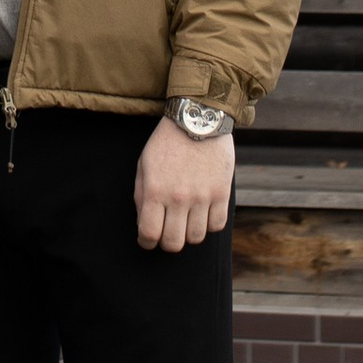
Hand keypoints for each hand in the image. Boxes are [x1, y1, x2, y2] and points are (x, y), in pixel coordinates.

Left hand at [134, 116, 234, 253]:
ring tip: (186, 221)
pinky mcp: (221, 193)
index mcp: (155, 191)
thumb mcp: (144, 165)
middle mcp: (178, 197)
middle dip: (167, 242)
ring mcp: (202, 197)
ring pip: (196, 238)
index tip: (148, 240)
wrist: (197, 119)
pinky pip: (216, 225)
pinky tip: (203, 214)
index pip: (149, 234)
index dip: (146, 242)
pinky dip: (209, 225)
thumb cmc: (166, 143)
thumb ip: (142, 196)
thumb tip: (144, 225)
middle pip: (173, 243)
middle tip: (167, 233)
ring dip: (189, 234)